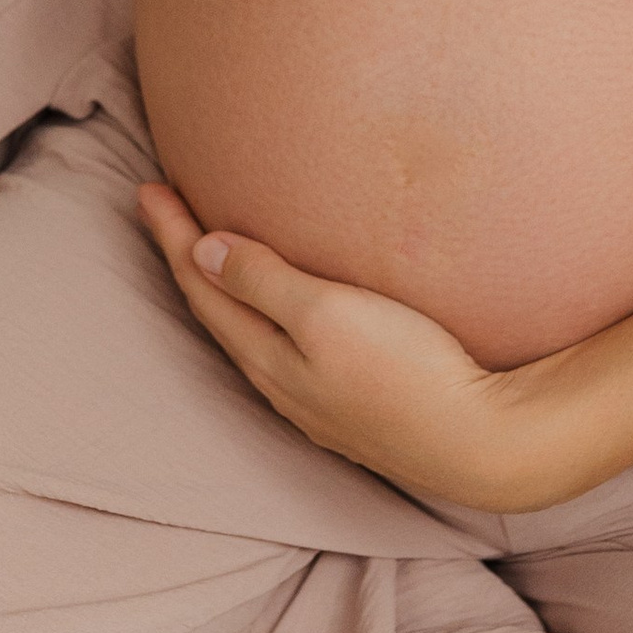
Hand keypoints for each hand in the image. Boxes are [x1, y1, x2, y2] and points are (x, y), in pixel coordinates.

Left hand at [136, 182, 591, 508]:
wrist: (483, 444)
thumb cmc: (408, 372)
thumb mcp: (327, 313)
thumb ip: (264, 282)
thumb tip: (201, 251)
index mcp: (267, 357)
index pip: (203, 286)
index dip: (173, 235)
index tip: (149, 188)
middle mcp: (283, 384)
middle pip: (219, 313)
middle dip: (188, 259)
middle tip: (165, 210)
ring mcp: (318, 402)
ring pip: (251, 336)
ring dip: (225, 291)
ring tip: (212, 255)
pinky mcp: (355, 407)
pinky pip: (287, 353)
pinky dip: (266, 317)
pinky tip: (284, 315)